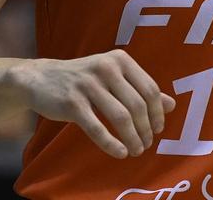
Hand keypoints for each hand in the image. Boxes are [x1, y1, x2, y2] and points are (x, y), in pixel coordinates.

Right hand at [11, 50, 175, 157]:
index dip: (157, 112)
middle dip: (146, 129)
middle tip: (147, 144)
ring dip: (132, 138)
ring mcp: (88, 84)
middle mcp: (106, 68)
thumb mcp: (114, 77)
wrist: (40, 78)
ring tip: (136, 150)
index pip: (150, 88)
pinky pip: (97, 127)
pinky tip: (120, 153)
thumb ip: (141, 89)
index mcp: (120, 59)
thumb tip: (172, 105)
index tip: (159, 129)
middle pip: (137, 105)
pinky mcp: (72, 102)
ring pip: (120, 117)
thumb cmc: (84, 79)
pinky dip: (111, 144)